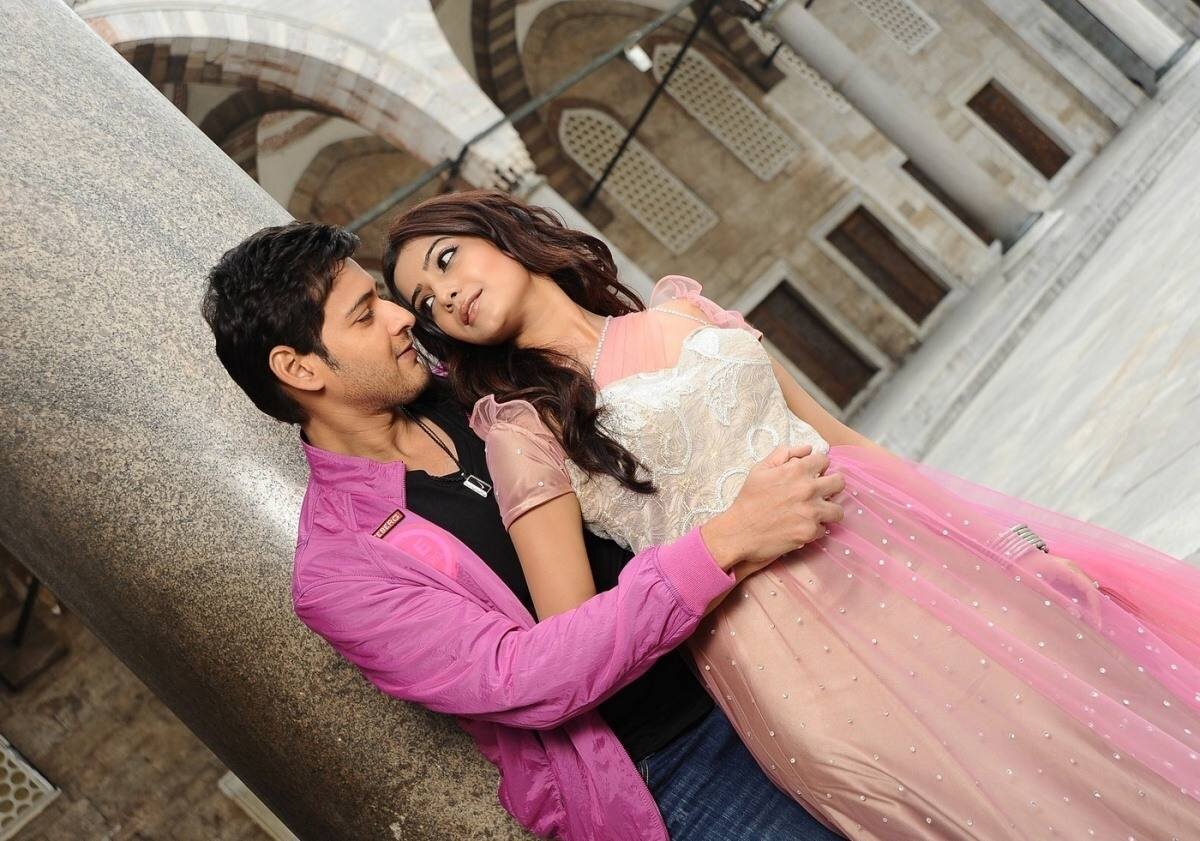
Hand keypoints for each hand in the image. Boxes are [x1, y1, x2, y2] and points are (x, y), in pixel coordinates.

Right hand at [700, 444, 844, 571]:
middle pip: (839, 483)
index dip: (819, 466)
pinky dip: (815, 529)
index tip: (814, 474)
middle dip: (832, 486)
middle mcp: (808, 489)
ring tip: (816, 513)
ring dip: (828, 511)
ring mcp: (811, 512)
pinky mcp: (810, 532)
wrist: (740, 531)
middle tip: (822, 493)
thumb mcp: (760, 470)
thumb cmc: (748, 500)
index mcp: (796, 470)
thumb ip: (783, 454)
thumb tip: (807, 448)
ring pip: (838, 510)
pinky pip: (824, 529)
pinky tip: (802, 527)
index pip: (824, 460)